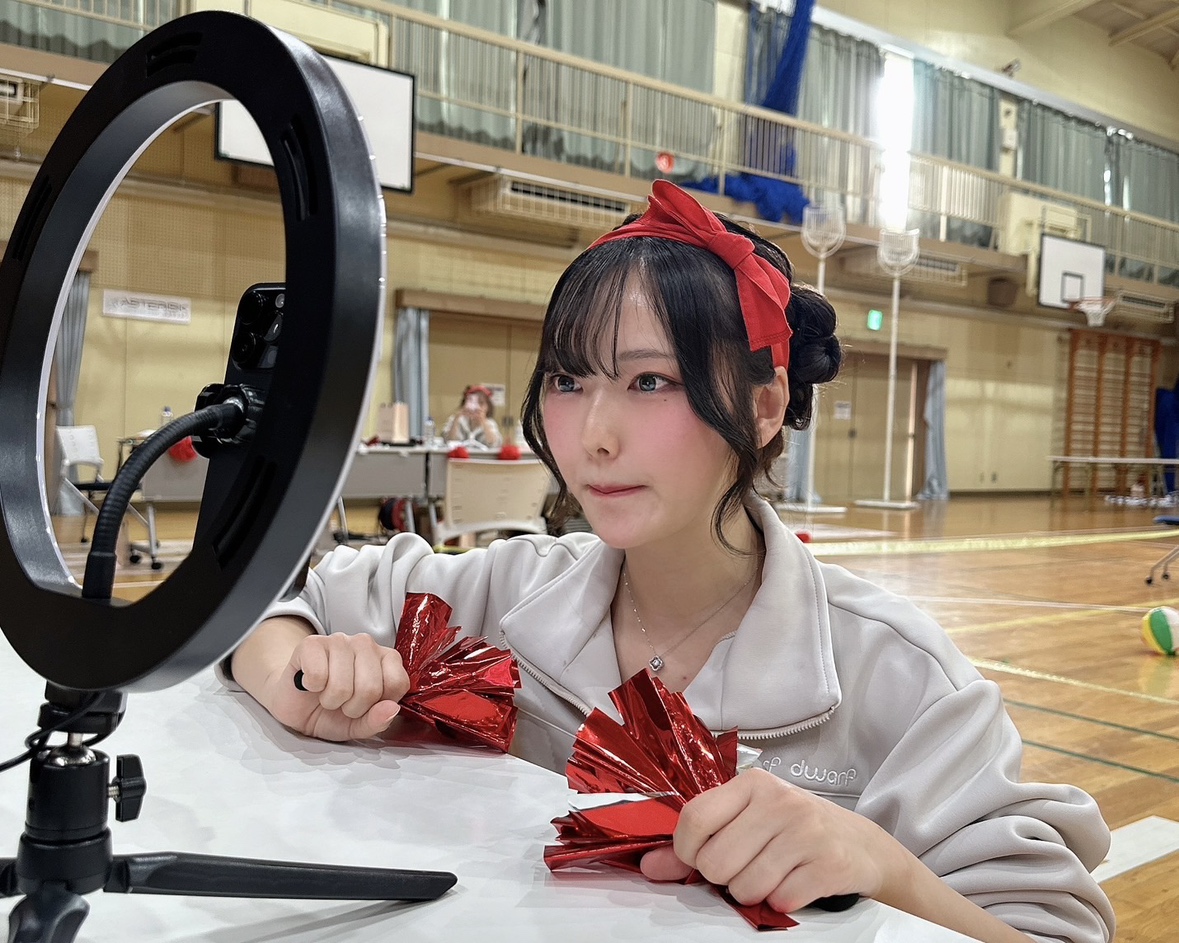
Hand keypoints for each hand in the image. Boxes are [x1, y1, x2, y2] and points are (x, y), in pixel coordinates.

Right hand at [265, 631, 409, 741]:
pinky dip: (312, 688)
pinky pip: (317, 675)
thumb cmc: (332, 712)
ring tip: (327, 694)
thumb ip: (378, 721)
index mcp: (387, 659)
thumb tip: (391, 709)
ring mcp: (340, 640)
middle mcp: (366, 644)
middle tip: (343, 703)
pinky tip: (312, 684)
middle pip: (370, 688)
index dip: (379, 705)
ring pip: (342, 685)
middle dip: (353, 707)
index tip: (366, 706)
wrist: (296, 706)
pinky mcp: (312, 643)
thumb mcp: (359, 725)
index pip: (397, 683)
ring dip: (331, 700)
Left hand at [640, 768, 902, 912]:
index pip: (694, 818)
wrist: (862, 845)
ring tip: (771, 875)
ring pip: (746, 887)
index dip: (686, 851)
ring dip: (752, 893)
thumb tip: (649, 866)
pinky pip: (781, 900)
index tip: (697, 860)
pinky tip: (794, 883)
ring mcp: (806, 831)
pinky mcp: (829, 863)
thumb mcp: (746, 822)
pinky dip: (782, 902)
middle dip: (723, 878)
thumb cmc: (794, 829)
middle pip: (715, 862)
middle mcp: (779, 801)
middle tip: (744, 868)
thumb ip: (696, 843)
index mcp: (752, 784)